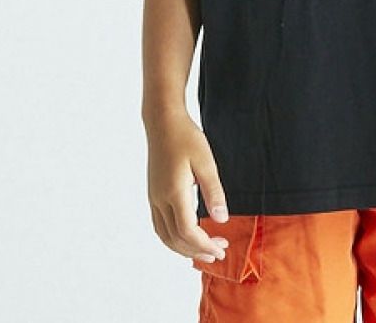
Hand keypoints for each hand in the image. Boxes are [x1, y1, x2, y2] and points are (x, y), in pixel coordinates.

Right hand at [145, 108, 230, 263]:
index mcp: (174, 193)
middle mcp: (160, 200)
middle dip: (197, 250)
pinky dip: (174, 238)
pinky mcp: (153, 195)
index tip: (221, 248)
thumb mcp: (206, 162)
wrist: (163, 123)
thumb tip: (222, 219)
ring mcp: (154, 199)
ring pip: (165, 236)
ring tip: (205, 249)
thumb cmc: (186, 138)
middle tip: (219, 252)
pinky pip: (160, 226)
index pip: (187, 231)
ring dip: (184, 248)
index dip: (204, 244)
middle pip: (175, 239)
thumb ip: (214, 191)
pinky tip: (188, 235)